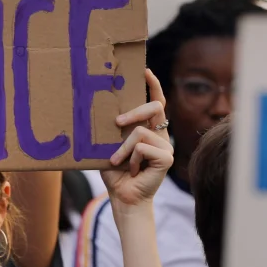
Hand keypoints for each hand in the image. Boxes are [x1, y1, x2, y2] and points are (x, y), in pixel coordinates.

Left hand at [101, 69, 173, 214]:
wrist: (123, 197)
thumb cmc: (115, 172)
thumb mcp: (110, 145)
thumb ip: (113, 129)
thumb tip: (100, 108)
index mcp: (149, 131)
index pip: (156, 103)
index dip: (153, 85)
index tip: (144, 70)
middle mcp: (161, 136)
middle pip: (155, 107)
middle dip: (134, 111)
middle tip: (117, 121)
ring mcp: (166, 147)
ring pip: (140, 132)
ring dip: (123, 148)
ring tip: (119, 162)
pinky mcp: (167, 158)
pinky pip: (142, 147)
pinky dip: (131, 158)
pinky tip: (133, 170)